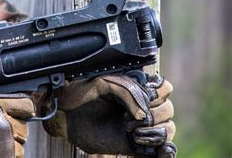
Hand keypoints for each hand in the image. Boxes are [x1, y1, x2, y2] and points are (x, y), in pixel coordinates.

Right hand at [0, 94, 34, 157]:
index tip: (20, 111)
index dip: (23, 108)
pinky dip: (6, 155)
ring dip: (12, 144)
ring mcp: (5, 144)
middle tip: (0, 129)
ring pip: (21, 144)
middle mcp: (4, 124)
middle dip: (15, 127)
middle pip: (24, 126)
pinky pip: (13, 157)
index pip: (25, 105)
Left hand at [42, 74, 175, 156]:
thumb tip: (142, 113)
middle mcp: (140, 107)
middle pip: (169, 110)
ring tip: (133, 133)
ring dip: (156, 131)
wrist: (64, 115)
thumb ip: (127, 91)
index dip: (159, 92)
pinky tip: (162, 151)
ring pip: (168, 129)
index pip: (165, 88)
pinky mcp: (134, 147)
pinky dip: (166, 152)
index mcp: (136, 90)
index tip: (145, 96)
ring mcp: (139, 127)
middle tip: (128, 120)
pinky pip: (160, 151)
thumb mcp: (103, 83)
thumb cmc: (80, 95)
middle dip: (154, 114)